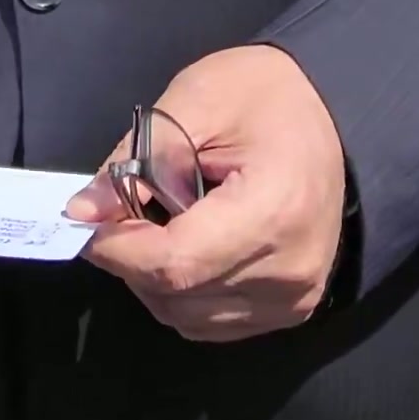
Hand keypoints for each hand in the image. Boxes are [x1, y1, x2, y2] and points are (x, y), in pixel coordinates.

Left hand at [65, 46, 347, 341]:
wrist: (335, 114)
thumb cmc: (266, 95)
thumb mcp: (197, 100)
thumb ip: (138, 155)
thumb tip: (83, 211)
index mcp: (274, 212)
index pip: (176, 262)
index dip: (119, 247)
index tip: (87, 219)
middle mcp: (290, 272)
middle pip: (177, 297)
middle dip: (130, 259)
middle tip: (119, 210)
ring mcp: (294, 300)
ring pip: (188, 319)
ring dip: (152, 280)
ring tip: (157, 223)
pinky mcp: (292, 310)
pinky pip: (212, 323)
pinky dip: (181, 294)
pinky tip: (184, 246)